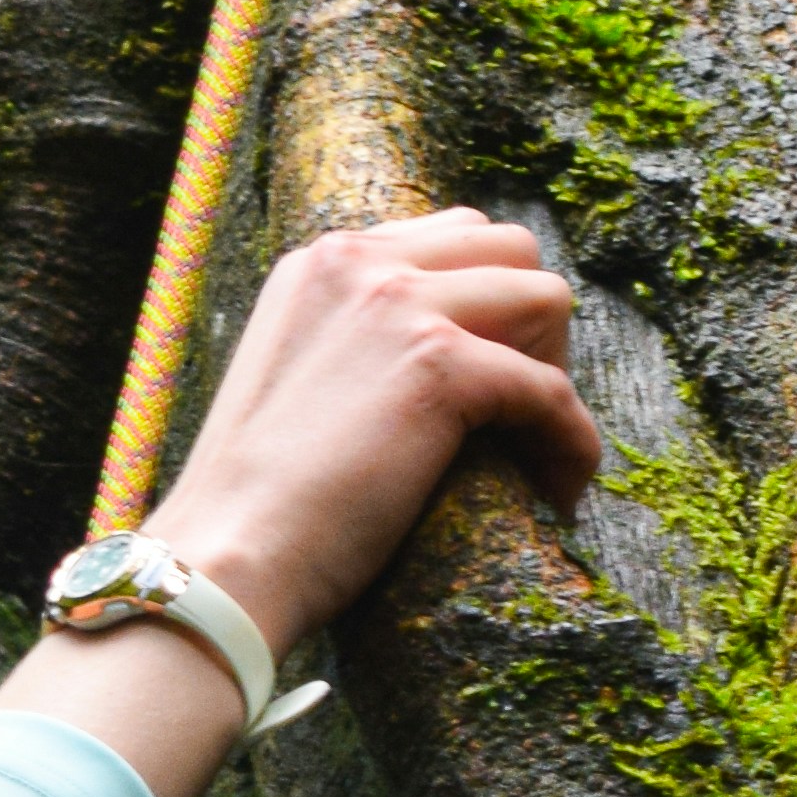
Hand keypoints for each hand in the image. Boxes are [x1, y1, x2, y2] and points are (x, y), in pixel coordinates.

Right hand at [146, 211, 603, 656]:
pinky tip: (560, 490)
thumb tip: (446, 357)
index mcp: (323, 262)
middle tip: (524, 411)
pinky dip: (570, 442)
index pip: (454, 237)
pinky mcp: (438, 365)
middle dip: (535, 324)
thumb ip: (360, 344)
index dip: (493, 304)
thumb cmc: (258, 504)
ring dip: (558, 374)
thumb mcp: (301, 381)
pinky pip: (552, 391)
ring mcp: (399, 305)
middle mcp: (360, 263)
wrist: (225, 559)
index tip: (499, 375)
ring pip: (545, 298)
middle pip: (510, 250)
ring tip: (540, 448)